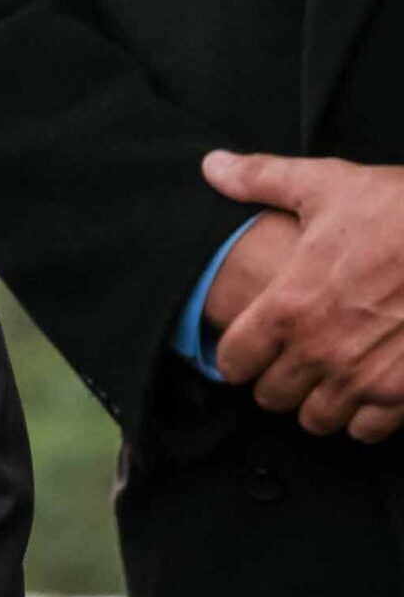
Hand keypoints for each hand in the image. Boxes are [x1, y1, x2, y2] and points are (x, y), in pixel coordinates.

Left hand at [203, 151, 403, 439]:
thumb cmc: (401, 208)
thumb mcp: (328, 185)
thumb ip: (262, 181)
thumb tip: (212, 167)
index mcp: (288, 307)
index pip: (233, 362)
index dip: (238, 356)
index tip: (250, 348)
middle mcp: (319, 350)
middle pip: (272, 395)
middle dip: (277, 380)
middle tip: (290, 363)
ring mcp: (365, 376)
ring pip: (316, 419)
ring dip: (318, 401)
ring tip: (328, 378)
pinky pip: (367, 430)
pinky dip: (365, 417)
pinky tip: (370, 390)